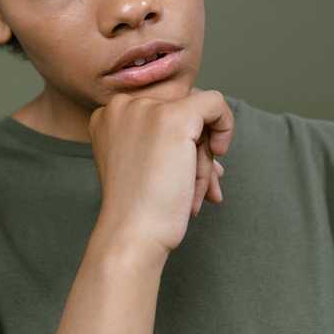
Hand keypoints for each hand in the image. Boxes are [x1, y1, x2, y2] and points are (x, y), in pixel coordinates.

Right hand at [87, 88, 234, 260]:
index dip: (178, 140)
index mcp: (107, 115)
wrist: (133, 231)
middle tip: (200, 187)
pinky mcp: (174, 116)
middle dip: (196, 150)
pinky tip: (220, 151)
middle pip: (179, 110)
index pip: (159, 110)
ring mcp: (147, 108)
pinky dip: (225, 125)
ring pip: (197, 114)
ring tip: (200, 191)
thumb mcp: (140, 162)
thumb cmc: (139, 207)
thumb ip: (161, 140)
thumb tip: (209, 136)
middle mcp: (123, 104)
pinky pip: (215, 103)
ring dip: (204, 154)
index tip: (183, 171)